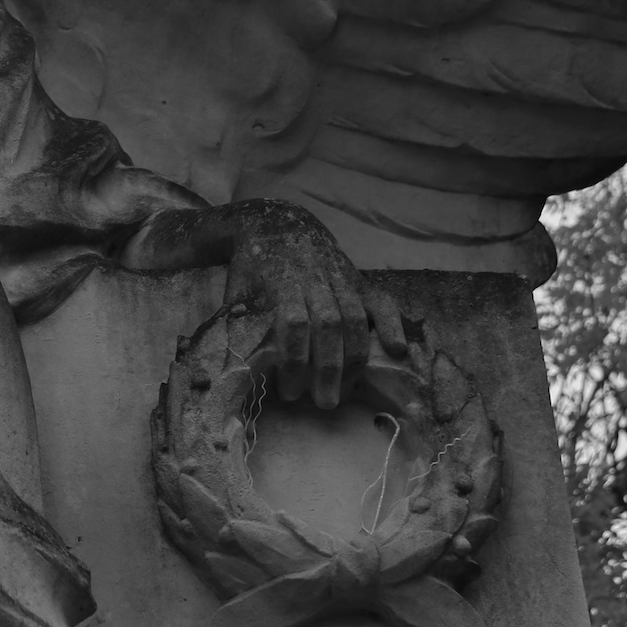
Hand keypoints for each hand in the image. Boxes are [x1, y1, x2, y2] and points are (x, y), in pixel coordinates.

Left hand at [223, 202, 406, 408]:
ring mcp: (339, 276)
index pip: (293, 324)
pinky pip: (379, 299)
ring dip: (354, 358)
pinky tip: (397, 349)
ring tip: (347, 391)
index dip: (293, 360)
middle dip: (327, 368)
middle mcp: (315, 277)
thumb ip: (236, 323)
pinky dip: (390, 322)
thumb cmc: (251, 267)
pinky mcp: (356, 277)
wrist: (274, 223)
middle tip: (323, 403)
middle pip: (328, 326)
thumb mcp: (235, 290)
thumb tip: (229, 367)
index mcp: (281, 280)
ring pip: (354, 318)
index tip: (288, 391)